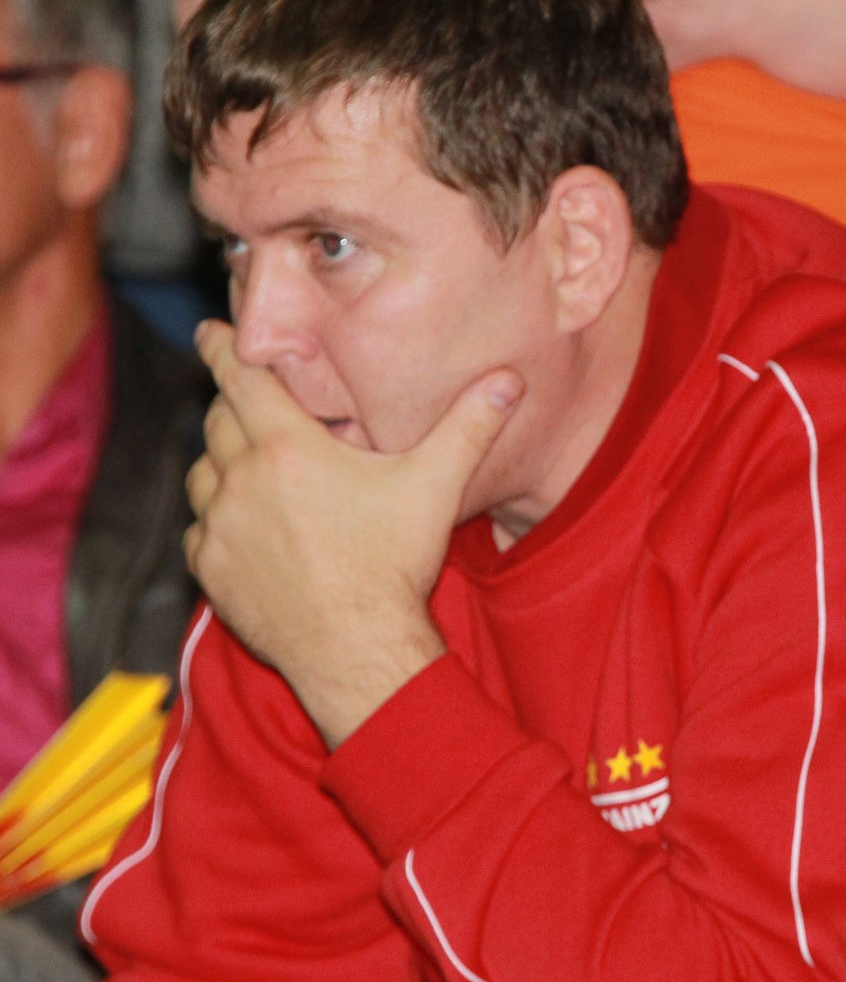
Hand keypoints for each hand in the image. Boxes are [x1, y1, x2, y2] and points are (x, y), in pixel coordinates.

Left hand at [184, 322, 522, 746]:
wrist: (357, 650)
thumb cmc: (395, 565)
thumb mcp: (436, 487)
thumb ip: (469, 427)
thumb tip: (510, 380)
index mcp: (290, 448)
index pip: (242, 380)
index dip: (223, 350)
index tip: (209, 331)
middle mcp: (242, 479)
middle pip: (219, 421)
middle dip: (233, 406)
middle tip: (251, 403)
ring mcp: (220, 527)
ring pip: (203, 473)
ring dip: (222, 461)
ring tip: (253, 467)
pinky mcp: (211, 569)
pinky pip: (200, 528)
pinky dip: (217, 519)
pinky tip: (249, 528)